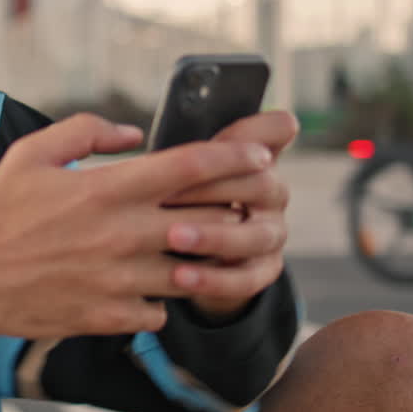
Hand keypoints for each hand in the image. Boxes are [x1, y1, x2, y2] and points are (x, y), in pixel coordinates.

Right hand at [0, 114, 276, 340]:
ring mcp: (119, 280)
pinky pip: (162, 311)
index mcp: (106, 189)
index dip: (234, 156)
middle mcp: (121, 234)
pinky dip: (162, 299)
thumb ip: (87, 130)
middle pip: (209, 221)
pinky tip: (148, 287)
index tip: (261, 155)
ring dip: (205, 261)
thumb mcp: (33, 153)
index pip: (190, 165)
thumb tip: (134, 132)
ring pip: (195, 272)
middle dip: (234, 212)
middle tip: (240, 208)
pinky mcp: (109, 317)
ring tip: (199, 251)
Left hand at [162, 111, 298, 319]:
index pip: (271, 132)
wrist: (182, 251)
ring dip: (214, 236)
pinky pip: (248, 279)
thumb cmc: (178, 196)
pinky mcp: (263, 272)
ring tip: (172, 238)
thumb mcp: (174, 169)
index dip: (238, 141)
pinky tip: (180, 279)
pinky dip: (215, 279)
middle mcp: (272, 193)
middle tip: (165, 197)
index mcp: (256, 156)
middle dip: (212, 189)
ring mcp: (271, 234)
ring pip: (256, 235)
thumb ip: (177, 145)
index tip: (204, 150)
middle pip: (261, 185)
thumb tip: (140, 136)